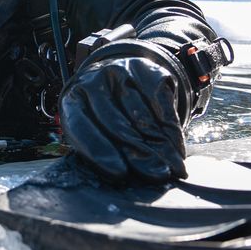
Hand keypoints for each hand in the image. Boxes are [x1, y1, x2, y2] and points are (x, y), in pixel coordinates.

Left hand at [59, 55, 186, 184]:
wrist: (116, 75)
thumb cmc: (100, 114)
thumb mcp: (91, 129)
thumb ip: (100, 150)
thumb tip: (127, 178)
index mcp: (72, 101)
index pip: (82, 127)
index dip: (100, 152)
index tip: (120, 174)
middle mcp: (93, 82)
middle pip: (117, 124)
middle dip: (140, 154)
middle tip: (157, 176)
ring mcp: (121, 72)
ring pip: (143, 116)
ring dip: (162, 146)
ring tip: (174, 168)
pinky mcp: (147, 70)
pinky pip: (162, 103)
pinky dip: (172, 130)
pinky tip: (178, 149)